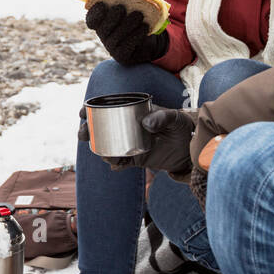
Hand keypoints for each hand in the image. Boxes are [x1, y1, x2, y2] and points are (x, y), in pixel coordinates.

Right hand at [79, 104, 196, 176]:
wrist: (190, 146)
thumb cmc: (181, 125)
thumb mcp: (174, 117)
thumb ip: (162, 117)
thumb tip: (146, 124)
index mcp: (131, 112)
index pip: (107, 107)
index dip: (91, 109)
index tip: (83, 112)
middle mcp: (126, 127)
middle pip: (100, 128)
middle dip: (87, 131)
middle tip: (83, 134)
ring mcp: (129, 142)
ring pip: (107, 146)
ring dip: (101, 150)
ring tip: (108, 154)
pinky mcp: (135, 158)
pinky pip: (120, 161)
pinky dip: (116, 164)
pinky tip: (117, 165)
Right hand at [86, 1, 168, 65]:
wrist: (148, 40)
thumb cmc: (137, 18)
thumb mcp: (132, 7)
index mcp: (102, 22)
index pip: (91, 19)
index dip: (95, 13)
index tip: (103, 4)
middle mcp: (104, 36)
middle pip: (103, 28)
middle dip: (112, 17)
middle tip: (121, 8)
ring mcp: (112, 47)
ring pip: (116, 36)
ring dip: (127, 24)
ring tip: (138, 15)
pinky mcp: (122, 56)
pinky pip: (127, 45)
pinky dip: (136, 34)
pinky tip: (144, 27)